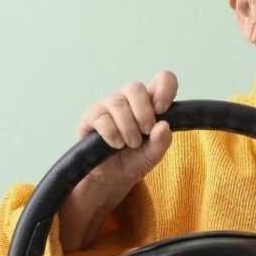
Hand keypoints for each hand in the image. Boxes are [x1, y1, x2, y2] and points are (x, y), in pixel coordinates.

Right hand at [58, 71, 178, 250]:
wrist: (114, 177)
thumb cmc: (137, 158)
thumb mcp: (155, 154)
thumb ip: (162, 140)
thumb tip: (163, 126)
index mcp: (150, 102)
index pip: (162, 79)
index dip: (164, 89)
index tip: (162, 110)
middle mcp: (128, 99)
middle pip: (135, 87)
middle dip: (143, 112)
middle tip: (146, 131)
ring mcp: (108, 105)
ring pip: (117, 103)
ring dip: (128, 127)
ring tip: (131, 144)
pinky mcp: (91, 117)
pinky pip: (101, 118)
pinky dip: (112, 133)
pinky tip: (116, 145)